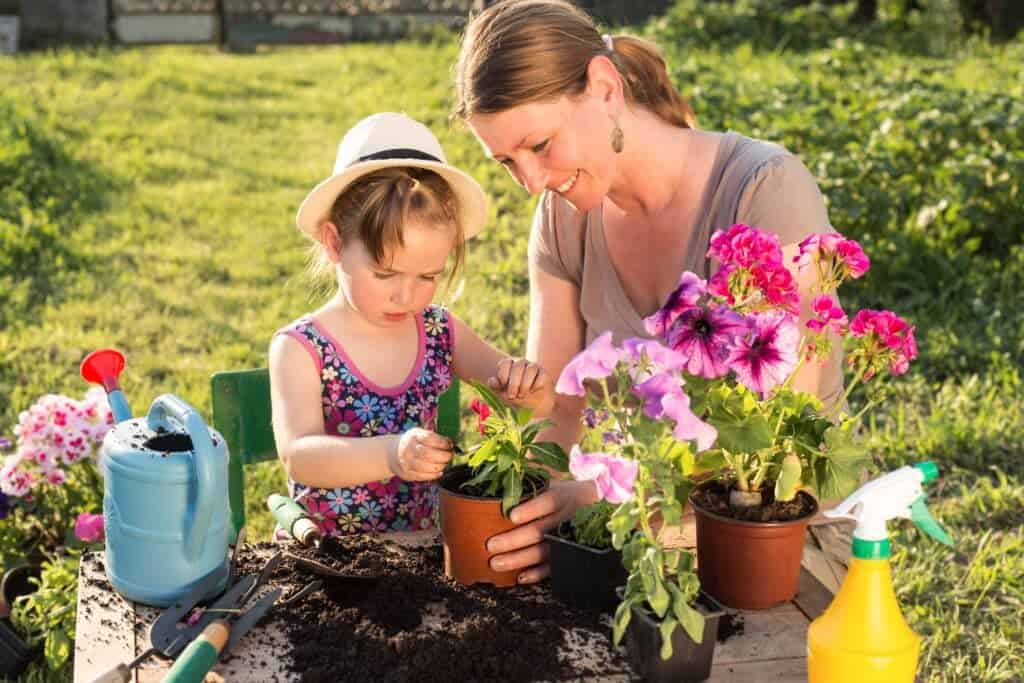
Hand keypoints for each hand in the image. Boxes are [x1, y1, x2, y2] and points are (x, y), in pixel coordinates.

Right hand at [388, 428, 452, 481]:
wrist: (392, 452)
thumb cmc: (413, 442)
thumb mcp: (420, 434)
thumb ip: (434, 437)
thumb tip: (450, 443)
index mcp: (413, 436)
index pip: (429, 438)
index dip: (442, 442)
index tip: (450, 445)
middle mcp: (408, 449)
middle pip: (427, 454)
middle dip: (443, 456)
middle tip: (450, 456)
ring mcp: (406, 462)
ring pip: (425, 467)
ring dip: (439, 466)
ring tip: (445, 464)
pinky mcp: (407, 474)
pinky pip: (422, 476)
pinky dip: (433, 475)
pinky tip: (440, 472)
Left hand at [484, 479, 598, 583]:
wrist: (597, 506)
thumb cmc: (565, 492)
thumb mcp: (553, 480)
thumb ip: (532, 477)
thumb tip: (507, 472)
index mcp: (564, 496)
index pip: (549, 502)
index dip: (531, 510)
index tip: (512, 516)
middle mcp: (567, 518)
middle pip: (541, 531)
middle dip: (514, 540)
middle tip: (491, 545)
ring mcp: (568, 539)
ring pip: (544, 551)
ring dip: (519, 559)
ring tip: (496, 563)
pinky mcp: (569, 555)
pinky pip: (553, 567)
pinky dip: (537, 574)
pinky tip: (520, 576)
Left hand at [487, 358, 554, 415]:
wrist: (533, 406)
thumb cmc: (515, 397)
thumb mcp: (502, 394)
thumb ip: (495, 387)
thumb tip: (491, 380)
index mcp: (509, 366)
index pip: (505, 362)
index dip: (503, 374)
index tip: (502, 386)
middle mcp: (521, 364)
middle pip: (518, 366)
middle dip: (514, 383)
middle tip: (512, 396)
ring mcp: (534, 367)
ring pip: (531, 369)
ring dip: (525, 384)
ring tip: (522, 395)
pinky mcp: (544, 374)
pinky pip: (542, 375)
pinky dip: (536, 385)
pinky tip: (533, 391)